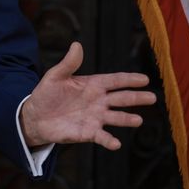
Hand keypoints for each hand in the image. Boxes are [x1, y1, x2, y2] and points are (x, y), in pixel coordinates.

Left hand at [19, 42, 155, 150]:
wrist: (36, 117)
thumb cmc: (47, 94)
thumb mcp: (55, 76)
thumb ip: (68, 63)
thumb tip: (76, 45)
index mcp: (93, 85)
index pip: (115, 81)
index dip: (129, 80)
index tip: (145, 79)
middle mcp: (98, 101)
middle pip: (121, 98)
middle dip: (136, 98)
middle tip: (152, 97)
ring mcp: (95, 117)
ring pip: (116, 118)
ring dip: (126, 119)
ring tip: (138, 120)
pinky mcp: (88, 133)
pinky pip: (101, 136)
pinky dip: (109, 140)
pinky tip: (116, 143)